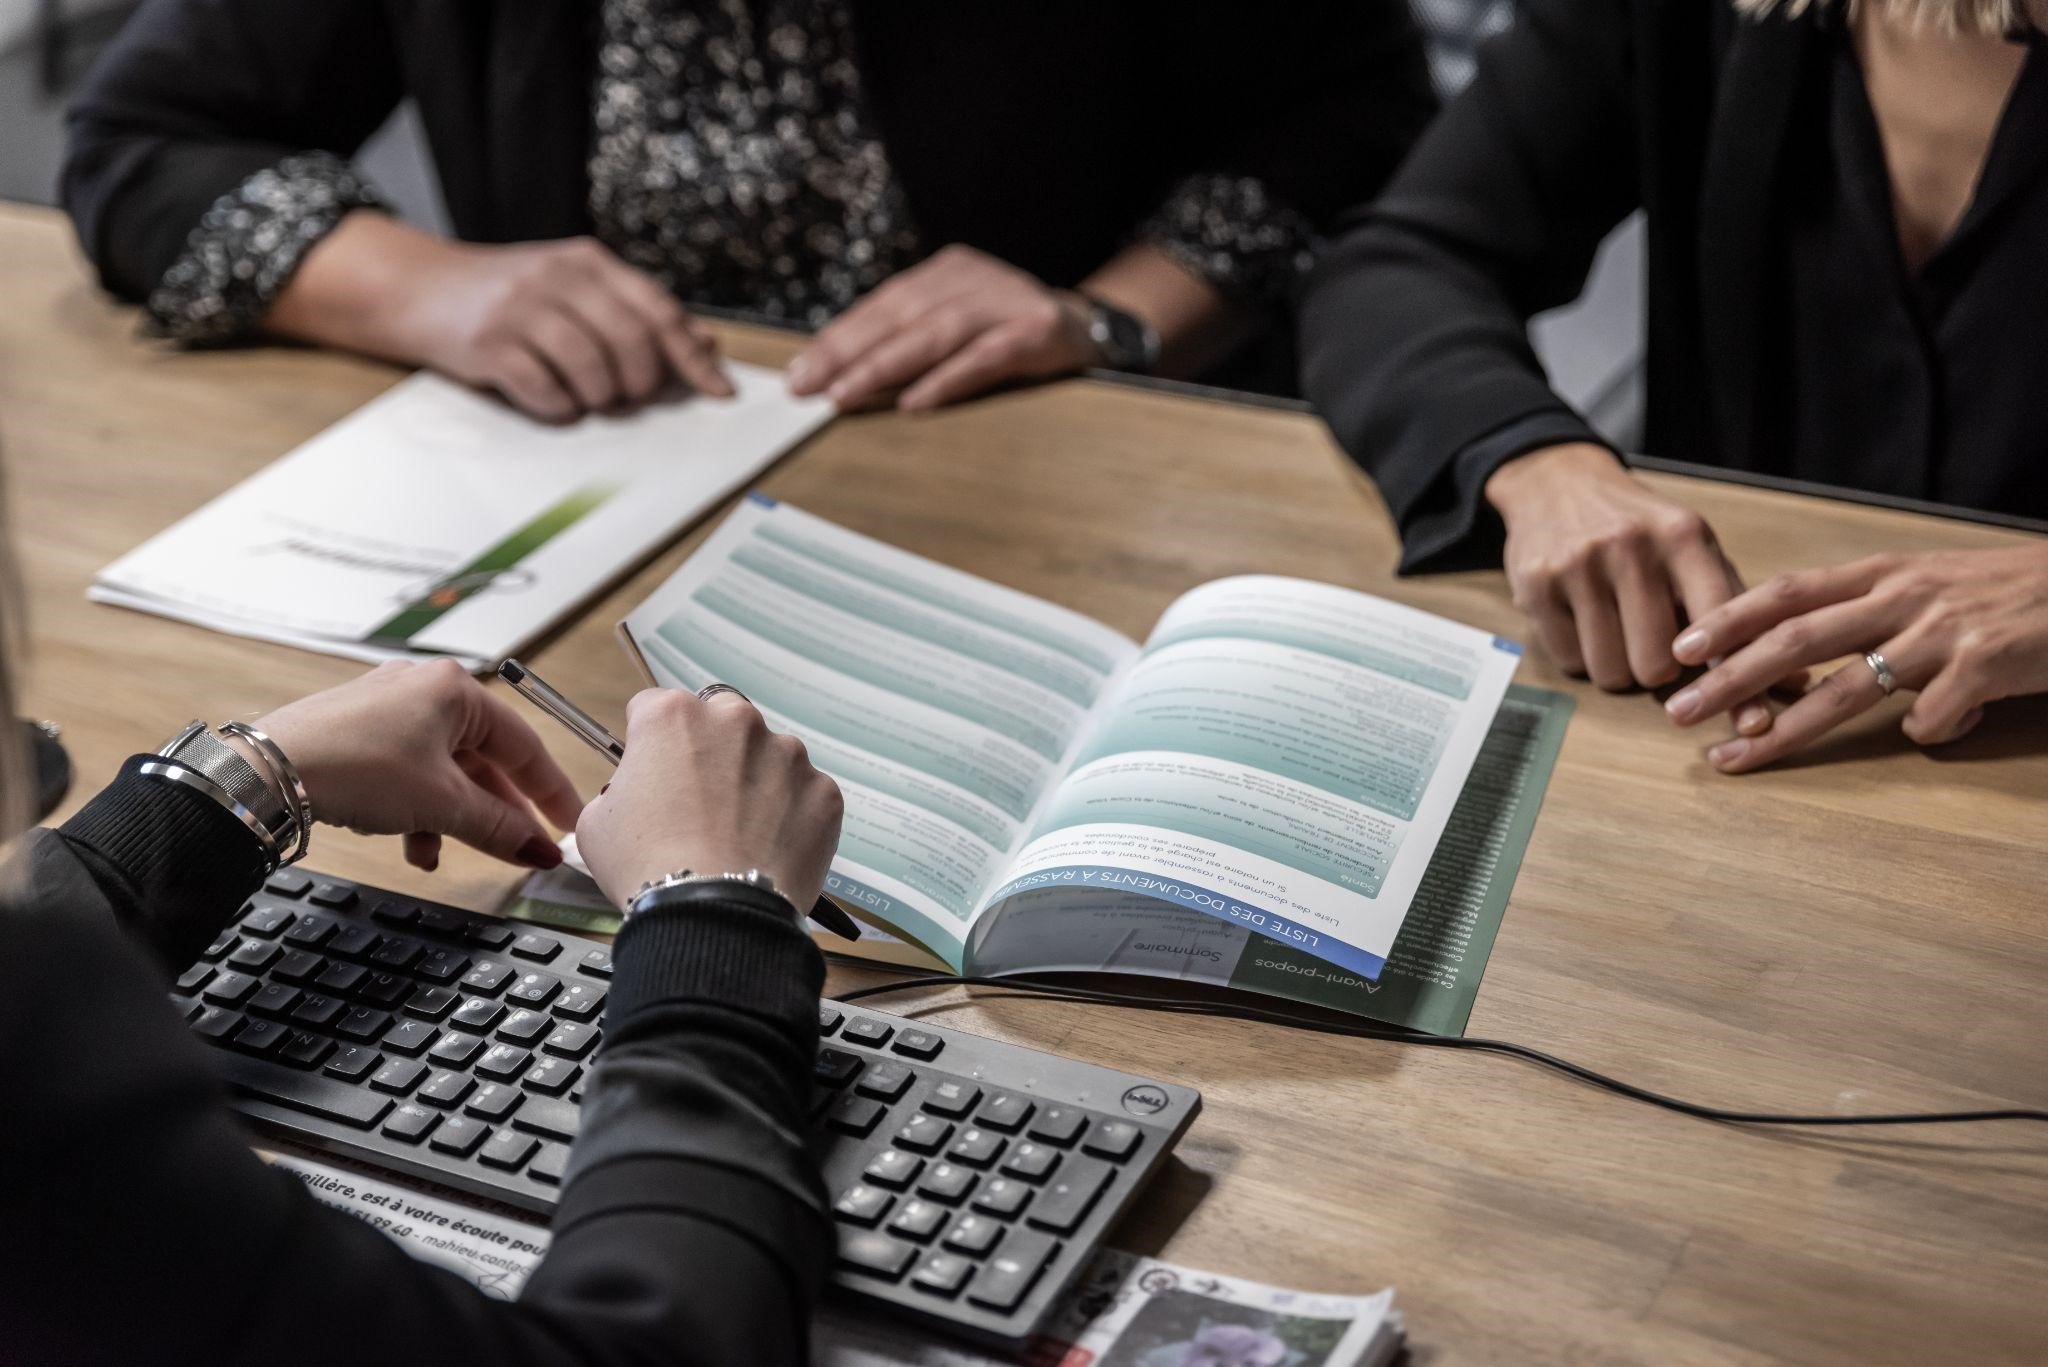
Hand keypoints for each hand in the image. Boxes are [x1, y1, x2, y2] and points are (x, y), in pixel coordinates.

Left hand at [240, 659, 585, 870]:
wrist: (269, 773)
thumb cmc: (354, 765)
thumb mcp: (444, 804)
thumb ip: (500, 829)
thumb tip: (537, 849)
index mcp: (456, 689)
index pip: (524, 745)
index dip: (550, 791)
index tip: (568, 823)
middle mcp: (425, 690)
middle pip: (483, 759)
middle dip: (499, 811)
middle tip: (522, 846)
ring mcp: (389, 710)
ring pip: (444, 770)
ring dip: (455, 816)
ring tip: (455, 851)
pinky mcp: (360, 733)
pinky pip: (410, 773)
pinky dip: (419, 809)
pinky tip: (415, 843)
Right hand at [403, 236, 734, 419]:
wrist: (420, 288)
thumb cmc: (510, 295)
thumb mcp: (575, 288)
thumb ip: (636, 312)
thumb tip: (704, 342)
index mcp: (589, 262)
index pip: (658, 311)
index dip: (692, 357)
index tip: (719, 392)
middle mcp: (558, 278)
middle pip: (631, 341)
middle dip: (642, 383)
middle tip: (630, 398)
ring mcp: (520, 309)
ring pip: (591, 368)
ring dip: (601, 398)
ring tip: (590, 399)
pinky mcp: (488, 344)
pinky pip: (544, 390)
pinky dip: (560, 408)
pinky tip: (555, 403)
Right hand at [574, 689, 843, 911]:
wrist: (714, 917)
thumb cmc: (647, 868)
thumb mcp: (597, 824)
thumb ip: (617, 790)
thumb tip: (635, 794)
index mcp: (673, 717)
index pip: (655, 708)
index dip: (651, 744)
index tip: (655, 772)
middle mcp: (736, 721)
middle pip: (721, 720)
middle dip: (712, 751)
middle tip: (703, 803)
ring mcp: (787, 754)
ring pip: (770, 756)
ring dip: (756, 782)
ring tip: (740, 834)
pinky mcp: (823, 791)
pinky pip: (804, 795)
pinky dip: (792, 815)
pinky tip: (769, 850)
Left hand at [784, 244, 1097, 411]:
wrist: (1093, 329)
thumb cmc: (1012, 334)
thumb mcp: (959, 325)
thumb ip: (911, 341)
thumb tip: (844, 375)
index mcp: (946, 272)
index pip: (881, 304)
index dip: (838, 337)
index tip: (801, 370)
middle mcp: (972, 279)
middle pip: (901, 314)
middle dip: (848, 351)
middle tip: (809, 386)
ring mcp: (1006, 302)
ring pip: (935, 334)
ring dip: (886, 366)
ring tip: (847, 395)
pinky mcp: (1037, 333)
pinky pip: (984, 359)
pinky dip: (947, 380)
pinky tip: (915, 403)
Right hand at [1485, 443, 1776, 732]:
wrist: (1556, 482)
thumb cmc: (1639, 528)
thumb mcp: (1691, 547)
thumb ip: (1737, 611)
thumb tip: (1795, 683)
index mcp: (1682, 536)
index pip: (1720, 619)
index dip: (1737, 675)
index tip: (1751, 720)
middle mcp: (1629, 546)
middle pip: (1659, 664)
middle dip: (1660, 673)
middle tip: (1653, 648)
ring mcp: (1578, 565)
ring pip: (1612, 672)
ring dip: (1619, 670)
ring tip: (1617, 636)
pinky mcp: (1535, 585)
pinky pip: (1570, 661)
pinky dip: (1582, 658)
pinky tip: (1583, 625)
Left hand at [1664, 546, 2047, 771]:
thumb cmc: (2008, 591)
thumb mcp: (1931, 582)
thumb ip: (1871, 609)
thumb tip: (1812, 652)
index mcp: (1884, 572)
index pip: (1787, 591)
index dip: (1729, 619)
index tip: (1682, 649)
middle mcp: (1903, 596)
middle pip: (1795, 640)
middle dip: (1729, 678)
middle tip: (1679, 710)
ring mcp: (1942, 631)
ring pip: (1844, 688)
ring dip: (1782, 728)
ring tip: (1733, 755)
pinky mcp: (1983, 664)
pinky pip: (1932, 716)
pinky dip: (1927, 730)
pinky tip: (1940, 729)